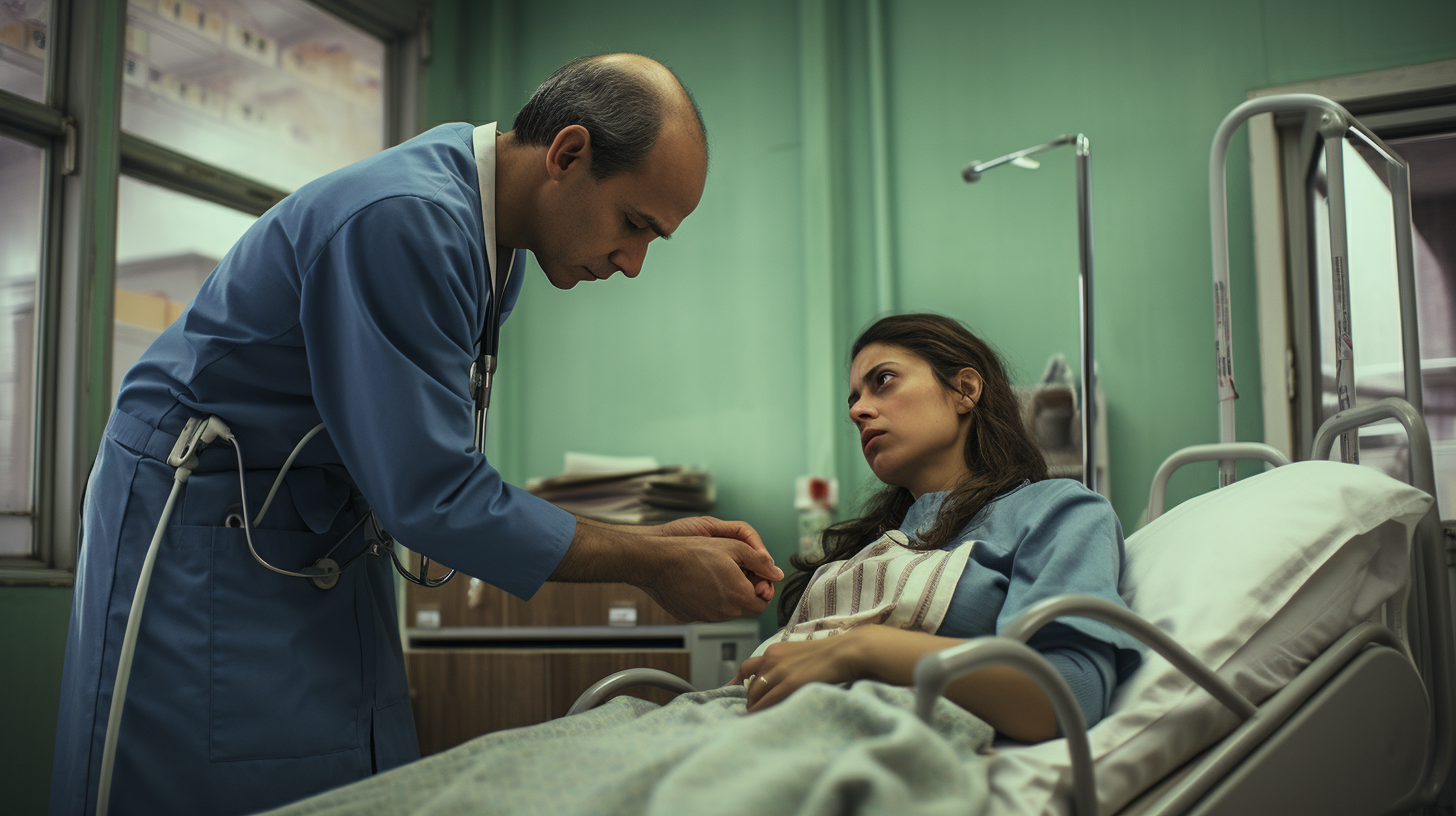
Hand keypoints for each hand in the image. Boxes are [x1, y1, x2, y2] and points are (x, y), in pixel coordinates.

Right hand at [639, 531, 779, 620]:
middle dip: (744, 591)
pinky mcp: (692, 617)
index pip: (763, 602)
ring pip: (727, 609)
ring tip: (713, 572)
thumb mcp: (734, 547)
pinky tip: (699, 581)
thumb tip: (777, 572)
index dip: (761, 587)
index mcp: (739, 595)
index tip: (752, 575)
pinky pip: (708, 610)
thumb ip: (760, 561)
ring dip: (727, 594)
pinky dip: (709, 598)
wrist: (657, 562)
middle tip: (733, 571)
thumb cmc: (692, 552)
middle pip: (746, 606)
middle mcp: (725, 612)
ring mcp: (707, 616)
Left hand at [731, 628, 879, 712]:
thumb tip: (776, 678)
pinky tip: (757, 719)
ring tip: (756, 717)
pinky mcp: (790, 684)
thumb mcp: (799, 653)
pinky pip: (767, 702)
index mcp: (773, 651)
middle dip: (749, 699)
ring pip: (755, 694)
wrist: (846, 651)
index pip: (746, 668)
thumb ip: (784, 663)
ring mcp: (779, 672)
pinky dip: (759, 711)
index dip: (737, 682)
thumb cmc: (828, 654)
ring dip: (753, 707)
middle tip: (752, 710)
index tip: (732, 692)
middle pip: (749, 685)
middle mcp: (771, 659)